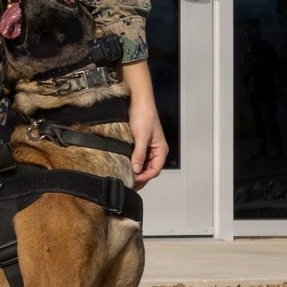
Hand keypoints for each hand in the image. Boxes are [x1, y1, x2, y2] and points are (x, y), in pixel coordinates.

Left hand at [122, 61, 167, 187]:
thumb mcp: (141, 136)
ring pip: (143, 165)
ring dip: (136, 172)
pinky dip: (132, 164)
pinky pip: (138, 158)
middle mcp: (156, 150)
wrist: (138, 101)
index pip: (154, 170)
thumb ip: (139, 153)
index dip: (144, 177)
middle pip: (149, 170)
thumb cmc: (144, 115)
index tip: (133, 180)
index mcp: (161, 149)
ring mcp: (148, 148)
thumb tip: (136, 169)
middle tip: (128, 184)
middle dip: (140, 178)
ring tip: (125, 178)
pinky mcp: (140, 144)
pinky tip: (125, 167)